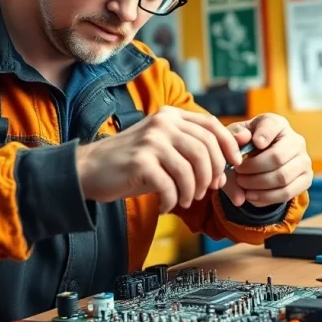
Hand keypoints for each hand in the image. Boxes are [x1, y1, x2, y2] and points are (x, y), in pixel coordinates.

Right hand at [75, 106, 243, 212]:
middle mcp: (162, 123)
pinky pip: (170, 185)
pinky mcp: (140, 162)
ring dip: (192, 191)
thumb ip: (190, 151)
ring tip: (183, 200)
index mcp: (170, 115)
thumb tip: (226, 168)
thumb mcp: (162, 148)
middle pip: (204, 149)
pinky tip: (165, 206)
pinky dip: (172, 201)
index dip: (228, 146)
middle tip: (204, 192)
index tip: (233, 166)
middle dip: (211, 175)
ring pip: (191, 169)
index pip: (211, 125)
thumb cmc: (130, 163)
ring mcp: (151, 141)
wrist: (88, 170)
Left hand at [220, 114, 311, 206]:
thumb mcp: (236, 138)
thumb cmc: (246, 146)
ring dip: (257, 185)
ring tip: (242, 185)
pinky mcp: (305, 180)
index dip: (264, 134)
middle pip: (277, 157)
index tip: (255, 143)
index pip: (273, 125)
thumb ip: (234, 136)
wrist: (260, 163)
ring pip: (282, 178)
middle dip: (252, 169)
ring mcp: (304, 161)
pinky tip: (251, 196)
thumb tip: (241, 138)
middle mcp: (296, 140)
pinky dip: (266, 198)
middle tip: (237, 173)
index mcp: (277, 124)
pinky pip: (287, 193)